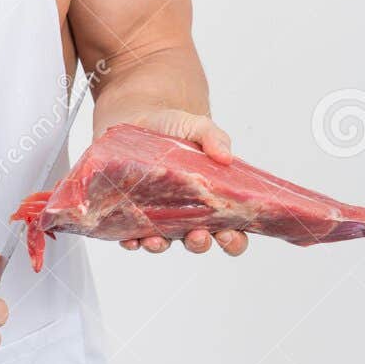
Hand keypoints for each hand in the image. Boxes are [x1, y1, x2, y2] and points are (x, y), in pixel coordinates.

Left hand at [111, 109, 248, 257]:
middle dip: (200, 244)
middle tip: (198, 235)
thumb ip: (214, 137)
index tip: (229, 232)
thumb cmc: (172, 126)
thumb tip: (226, 157)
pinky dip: (131, 242)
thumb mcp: (197, 127)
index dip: (234, 239)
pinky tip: (130, 239)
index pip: (231, 230)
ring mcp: (159, 216)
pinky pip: (132, 236)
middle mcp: (187, 213)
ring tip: (156, 240)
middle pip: (199, 242)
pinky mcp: (132, 213)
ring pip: (164, 243)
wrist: (134, 117)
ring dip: (161, 246)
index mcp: (210, 199)